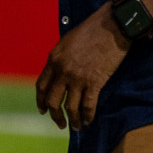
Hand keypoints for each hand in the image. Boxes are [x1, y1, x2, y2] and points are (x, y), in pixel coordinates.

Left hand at [35, 3, 131, 130]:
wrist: (111, 26)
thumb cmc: (91, 31)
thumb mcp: (67, 42)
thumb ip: (61, 59)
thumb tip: (60, 74)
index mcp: (53, 59)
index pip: (41, 86)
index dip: (41, 101)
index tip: (43, 110)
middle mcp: (62, 70)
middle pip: (52, 100)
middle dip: (55, 115)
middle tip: (60, 124)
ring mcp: (77, 78)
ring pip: (69, 107)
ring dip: (73, 120)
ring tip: (77, 127)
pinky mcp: (94, 82)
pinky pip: (88, 106)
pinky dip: (88, 116)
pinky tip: (89, 121)